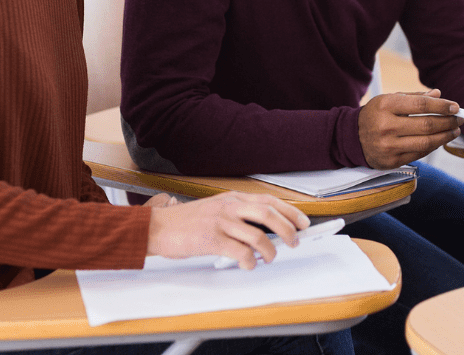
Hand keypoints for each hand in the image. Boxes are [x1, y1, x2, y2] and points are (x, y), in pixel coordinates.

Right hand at [147, 191, 309, 268]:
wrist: (159, 226)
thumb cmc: (188, 222)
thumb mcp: (216, 210)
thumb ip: (238, 216)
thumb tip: (265, 231)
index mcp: (232, 198)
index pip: (269, 200)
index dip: (290, 211)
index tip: (303, 221)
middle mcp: (229, 207)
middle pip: (268, 214)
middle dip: (287, 229)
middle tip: (295, 242)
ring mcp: (221, 222)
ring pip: (257, 234)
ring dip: (270, 250)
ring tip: (270, 258)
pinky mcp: (211, 239)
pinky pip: (240, 252)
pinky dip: (250, 261)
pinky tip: (248, 265)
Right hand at [357, 90, 460, 168]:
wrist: (353, 137)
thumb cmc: (375, 115)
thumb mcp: (389, 99)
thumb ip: (414, 97)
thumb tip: (438, 94)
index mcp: (385, 105)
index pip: (421, 105)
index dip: (442, 106)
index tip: (455, 107)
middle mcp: (386, 126)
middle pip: (427, 124)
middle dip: (447, 122)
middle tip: (458, 119)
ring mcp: (388, 145)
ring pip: (426, 141)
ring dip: (444, 136)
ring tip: (453, 131)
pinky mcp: (391, 160)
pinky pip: (419, 153)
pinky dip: (433, 146)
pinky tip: (439, 140)